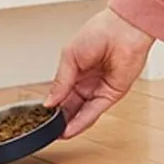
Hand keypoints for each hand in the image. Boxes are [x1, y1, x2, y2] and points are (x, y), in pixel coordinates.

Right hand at [45, 7, 154, 138]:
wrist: (124, 28)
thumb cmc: (101, 31)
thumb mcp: (70, 56)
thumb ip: (60, 81)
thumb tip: (49, 102)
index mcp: (77, 70)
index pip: (61, 94)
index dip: (52, 107)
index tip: (39, 119)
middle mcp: (88, 81)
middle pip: (71, 106)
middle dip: (59, 120)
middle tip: (45, 131)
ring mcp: (100, 88)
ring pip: (82, 112)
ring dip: (69, 125)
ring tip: (54, 135)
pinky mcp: (113, 93)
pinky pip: (95, 111)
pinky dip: (82, 122)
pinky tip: (69, 130)